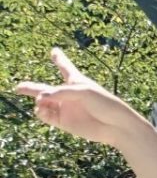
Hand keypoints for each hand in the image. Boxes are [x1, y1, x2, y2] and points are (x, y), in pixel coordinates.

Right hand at [15, 48, 143, 146]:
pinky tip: (42, 110)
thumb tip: (39, 99)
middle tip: (18, 87)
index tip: (54, 51)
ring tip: (41, 101)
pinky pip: (46, 115)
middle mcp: (68, 94)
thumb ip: (60, 93)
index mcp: (77, 81)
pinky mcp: (64, 122)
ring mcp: (65, 108)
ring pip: (43, 102)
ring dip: (38, 101)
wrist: (116, 127)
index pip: (66, 67)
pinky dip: (41, 112)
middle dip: (31, 88)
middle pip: (45, 89)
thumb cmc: (105, 104)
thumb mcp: (83, 92)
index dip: (60, 59)